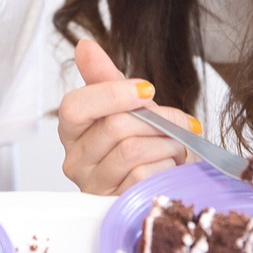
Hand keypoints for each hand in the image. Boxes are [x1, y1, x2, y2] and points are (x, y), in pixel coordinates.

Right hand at [58, 39, 200, 194]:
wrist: (169, 179)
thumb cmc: (145, 140)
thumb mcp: (128, 105)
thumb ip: (104, 76)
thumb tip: (84, 45)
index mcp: (73, 130)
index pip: (74, 107)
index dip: (112, 94)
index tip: (148, 90)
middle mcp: (75, 160)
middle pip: (113, 127)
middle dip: (157, 120)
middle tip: (180, 122)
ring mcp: (94, 186)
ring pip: (131, 151)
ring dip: (166, 145)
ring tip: (175, 147)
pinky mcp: (115, 207)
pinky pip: (144, 178)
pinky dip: (167, 169)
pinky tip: (170, 169)